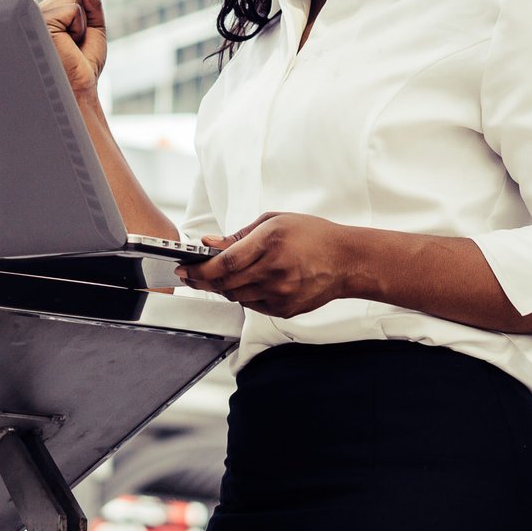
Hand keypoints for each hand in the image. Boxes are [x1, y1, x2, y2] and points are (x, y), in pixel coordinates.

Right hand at [39, 0, 106, 97]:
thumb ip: (90, 1)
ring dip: (80, 23)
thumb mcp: (94, 26)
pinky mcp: (41, 22)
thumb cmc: (83, 62)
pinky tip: (67, 43)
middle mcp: (35, 14)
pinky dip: (79, 26)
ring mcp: (35, 17)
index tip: (74, 36)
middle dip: (82, 15)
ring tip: (69, 43)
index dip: (80, 10)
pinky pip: (73, 8)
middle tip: (73, 42)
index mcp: (43, 14)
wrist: (79, 88)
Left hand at [176, 213, 350, 317]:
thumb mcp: (274, 221)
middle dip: (202, 280)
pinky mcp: (284, 309)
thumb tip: (209, 244)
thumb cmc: (312, 236)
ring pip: (235, 296)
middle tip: (189, 275)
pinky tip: (248, 282)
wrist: (346, 261)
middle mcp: (274, 270)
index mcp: (270, 242)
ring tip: (219, 276)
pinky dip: (243, 294)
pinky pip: (252, 305)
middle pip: (225, 282)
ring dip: (222, 287)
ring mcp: (280, 293)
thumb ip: (239, 235)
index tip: (185, 267)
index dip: (200, 268)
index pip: (225, 262)